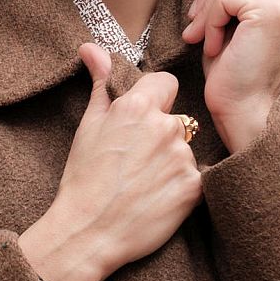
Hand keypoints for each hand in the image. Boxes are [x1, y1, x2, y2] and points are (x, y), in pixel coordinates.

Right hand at [33, 43, 203, 280]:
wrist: (88, 233)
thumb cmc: (83, 180)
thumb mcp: (89, 126)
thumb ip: (101, 83)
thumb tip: (92, 47)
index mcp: (137, 107)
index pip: (166, 83)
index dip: (155, 100)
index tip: (142, 121)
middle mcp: (165, 127)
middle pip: (178, 119)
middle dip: (162, 136)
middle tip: (136, 163)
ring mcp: (182, 157)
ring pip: (185, 150)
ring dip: (172, 162)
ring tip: (145, 184)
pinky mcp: (195, 187)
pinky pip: (196, 177)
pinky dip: (182, 187)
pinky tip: (158, 199)